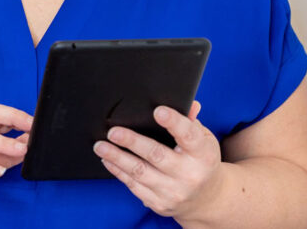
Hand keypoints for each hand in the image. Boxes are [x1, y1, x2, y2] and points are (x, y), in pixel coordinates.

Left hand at [93, 101, 223, 219]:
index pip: (189, 136)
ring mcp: (174, 192)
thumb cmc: (200, 160)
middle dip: (132, 142)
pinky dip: (119, 172)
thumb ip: (190, 121)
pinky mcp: (160, 204)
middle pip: (157, 155)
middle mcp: (190, 175)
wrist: (206, 199)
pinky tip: (108, 160)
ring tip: (100, 146)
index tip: (158, 111)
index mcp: (203, 154)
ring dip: (117, 158)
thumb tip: (189, 103)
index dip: (174, 122)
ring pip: (140, 172)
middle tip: (112, 131)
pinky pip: (134, 186)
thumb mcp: (203, 140)